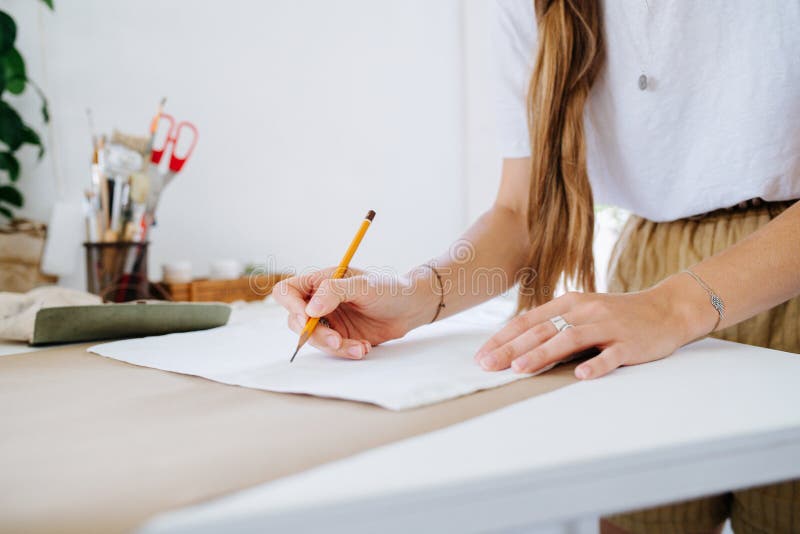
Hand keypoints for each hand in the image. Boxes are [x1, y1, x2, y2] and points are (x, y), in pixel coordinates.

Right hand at [272, 267, 433, 359]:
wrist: (412, 308)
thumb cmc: (390, 289)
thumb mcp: (364, 286)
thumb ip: (334, 292)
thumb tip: (309, 309)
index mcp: (321, 281)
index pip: (287, 291)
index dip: (291, 306)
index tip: (307, 317)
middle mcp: (320, 301)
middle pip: (295, 321)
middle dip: (315, 334)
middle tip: (336, 340)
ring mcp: (329, 320)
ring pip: (313, 340)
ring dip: (334, 347)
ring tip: (360, 347)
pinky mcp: (340, 337)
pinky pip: (331, 350)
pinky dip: (345, 352)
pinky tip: (363, 348)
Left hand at [474, 275, 714, 378]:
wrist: (667, 309)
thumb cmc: (617, 315)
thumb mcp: (582, 313)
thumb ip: (554, 325)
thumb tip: (516, 345)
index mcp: (569, 303)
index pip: (528, 321)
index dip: (503, 338)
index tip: (481, 355)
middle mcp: (585, 311)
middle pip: (542, 330)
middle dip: (512, 349)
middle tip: (488, 366)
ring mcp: (608, 326)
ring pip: (570, 339)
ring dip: (543, 354)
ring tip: (520, 369)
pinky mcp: (630, 343)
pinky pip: (611, 355)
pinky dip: (596, 365)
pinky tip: (580, 375)